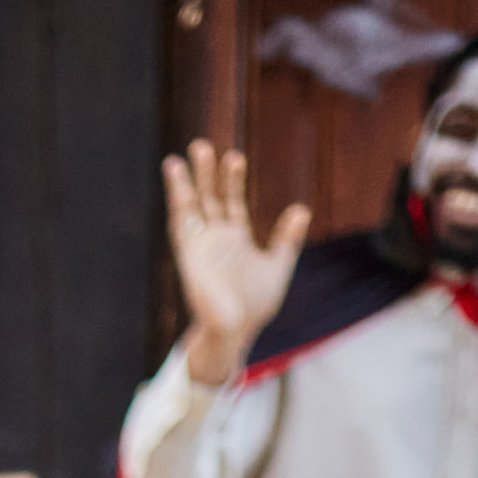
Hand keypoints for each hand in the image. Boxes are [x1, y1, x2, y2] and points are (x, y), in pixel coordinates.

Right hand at [161, 143, 310, 384]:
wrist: (236, 331)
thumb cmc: (254, 307)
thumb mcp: (278, 266)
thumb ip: (287, 239)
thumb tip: (302, 210)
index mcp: (235, 240)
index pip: (231, 202)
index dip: (232, 180)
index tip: (234, 157)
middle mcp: (215, 239)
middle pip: (208, 198)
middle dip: (206, 173)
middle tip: (201, 146)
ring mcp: (201, 246)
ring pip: (191, 208)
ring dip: (187, 183)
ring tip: (183, 156)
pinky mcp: (189, 256)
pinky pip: (181, 225)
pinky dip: (178, 203)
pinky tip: (175, 184)